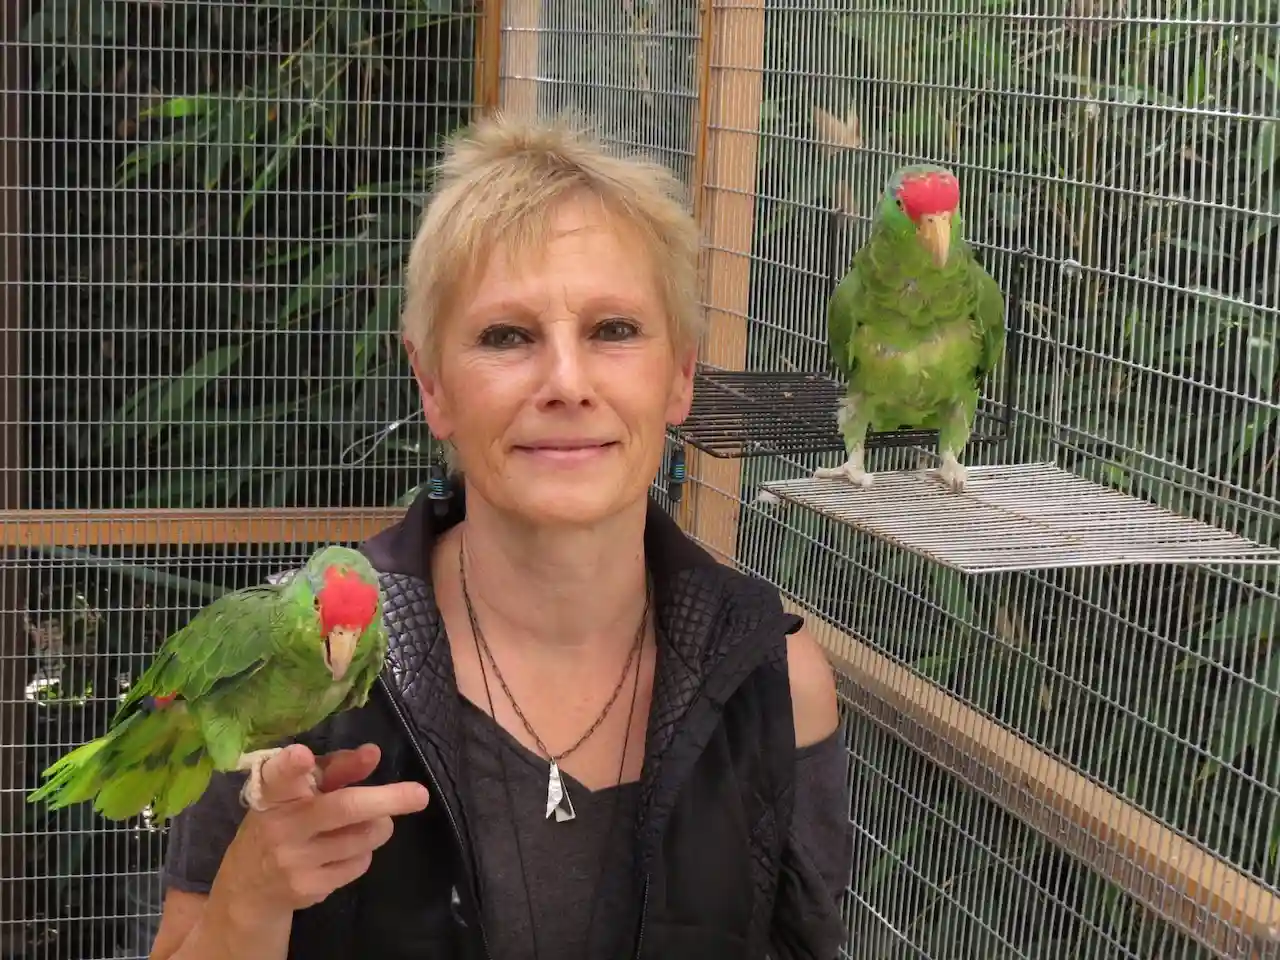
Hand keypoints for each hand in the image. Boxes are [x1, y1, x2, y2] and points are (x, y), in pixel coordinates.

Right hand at [213, 743, 429, 918]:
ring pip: (363, 837)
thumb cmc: (284, 821)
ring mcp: (294, 861)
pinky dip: (364, 852)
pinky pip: (359, 863)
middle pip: (344, 808)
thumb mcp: (301, 790)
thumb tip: (373, 753)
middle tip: (420, 795)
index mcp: (274, 793)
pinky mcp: (309, 888)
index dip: (290, 766)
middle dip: (387, 799)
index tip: (301, 755)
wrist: (249, 888)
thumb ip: (337, 769)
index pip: (279, 777)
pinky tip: (345, 851)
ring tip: (369, 821)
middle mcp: (281, 826)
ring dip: (378, 826)